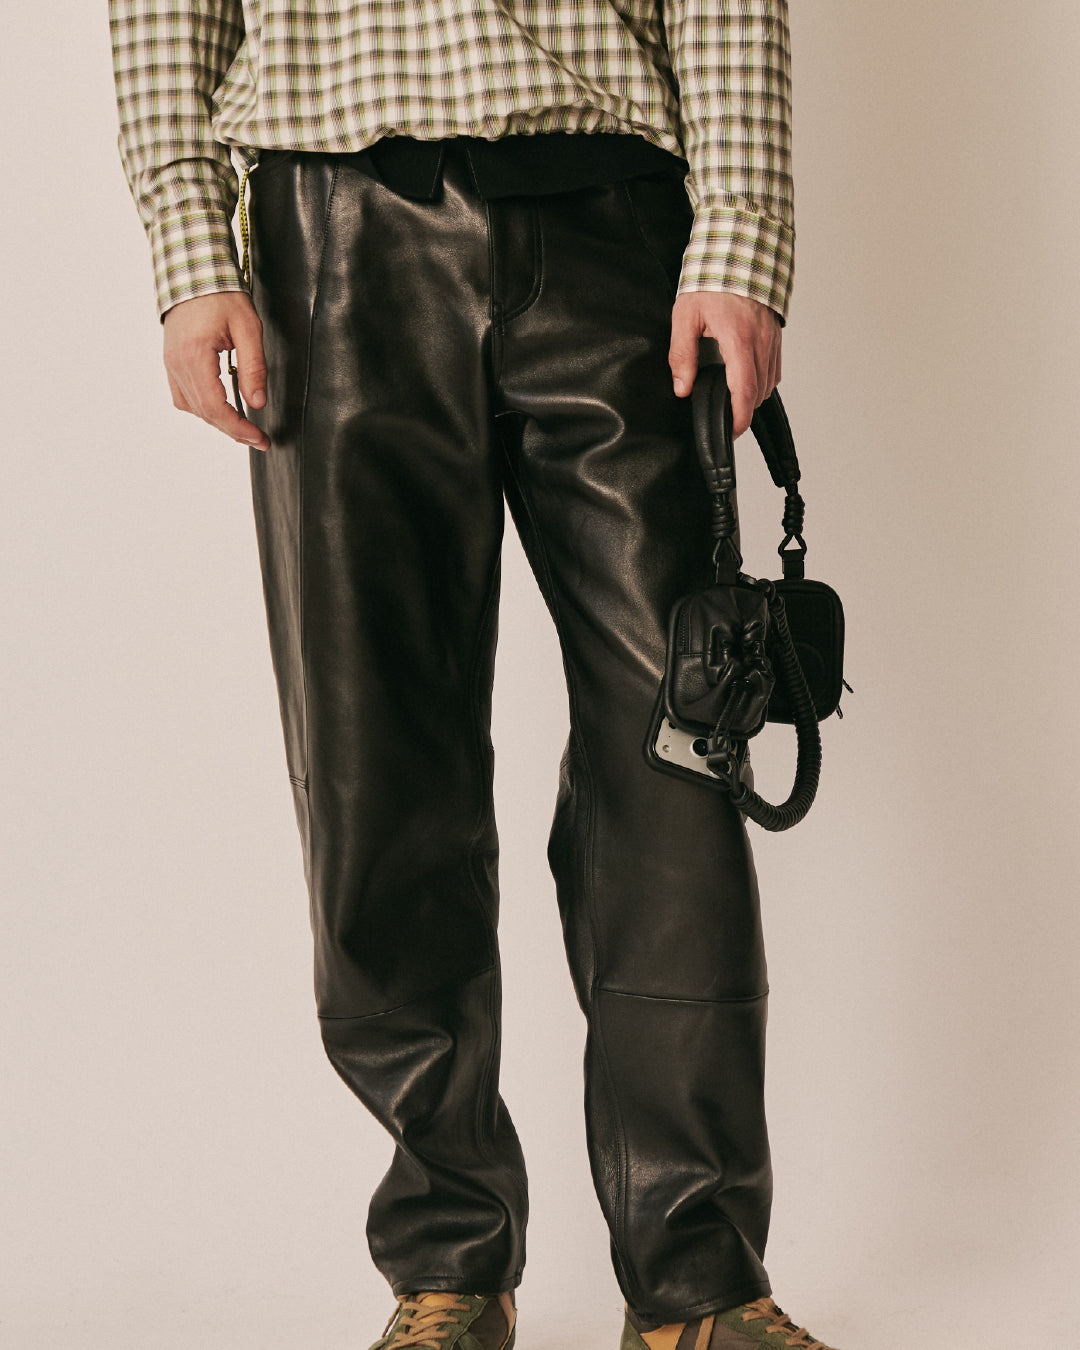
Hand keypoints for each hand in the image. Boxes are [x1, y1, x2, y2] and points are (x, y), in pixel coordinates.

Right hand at [162, 291, 269, 450]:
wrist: (193, 271)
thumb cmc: (222, 294)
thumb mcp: (248, 328)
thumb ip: (254, 367)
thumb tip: (257, 403)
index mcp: (194, 356)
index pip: (216, 408)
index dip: (239, 429)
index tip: (260, 438)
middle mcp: (177, 364)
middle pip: (205, 413)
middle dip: (234, 431)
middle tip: (260, 439)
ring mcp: (170, 364)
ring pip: (192, 408)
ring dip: (219, 422)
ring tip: (244, 428)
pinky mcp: (171, 362)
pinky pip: (183, 397)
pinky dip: (203, 409)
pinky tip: (222, 409)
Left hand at [668, 292, 781, 436]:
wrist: (740, 249)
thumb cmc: (712, 278)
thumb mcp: (686, 316)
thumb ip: (682, 355)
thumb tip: (682, 387)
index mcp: (739, 340)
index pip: (745, 392)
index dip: (739, 418)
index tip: (729, 431)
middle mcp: (762, 342)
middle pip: (759, 393)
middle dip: (743, 412)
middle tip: (725, 420)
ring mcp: (772, 338)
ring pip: (769, 383)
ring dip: (753, 397)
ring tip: (733, 402)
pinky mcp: (776, 334)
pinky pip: (774, 368)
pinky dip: (763, 381)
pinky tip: (746, 380)